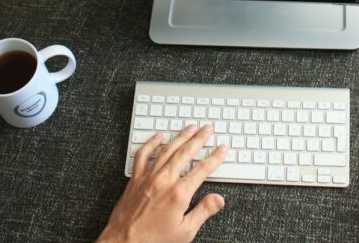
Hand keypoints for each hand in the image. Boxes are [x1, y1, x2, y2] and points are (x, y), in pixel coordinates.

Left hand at [97, 124, 227, 242]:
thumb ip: (203, 212)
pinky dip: (151, 143)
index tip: (222, 149)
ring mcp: (148, 177)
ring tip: (190, 127)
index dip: (215, 157)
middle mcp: (164, 180)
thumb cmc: (153, 240)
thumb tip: (218, 199)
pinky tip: (159, 136)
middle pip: (186, 153)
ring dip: (180, 136)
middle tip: (208, 129)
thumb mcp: (184, 232)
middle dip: (199, 139)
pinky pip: (144, 154)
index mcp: (179, 194)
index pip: (202, 169)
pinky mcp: (136, 179)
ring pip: (167, 149)